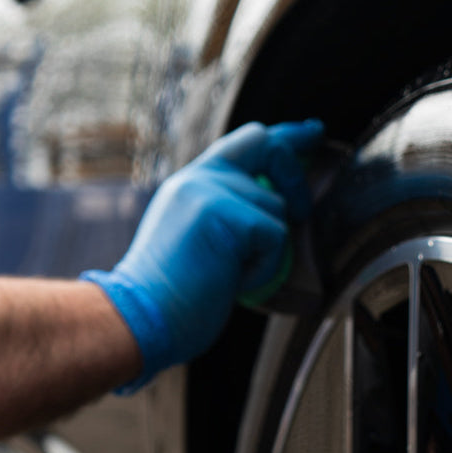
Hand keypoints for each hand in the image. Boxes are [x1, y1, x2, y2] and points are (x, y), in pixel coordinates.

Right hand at [83, 119, 323, 389]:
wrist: (138, 320)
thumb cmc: (172, 297)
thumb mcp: (200, 239)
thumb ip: (229, 214)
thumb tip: (278, 207)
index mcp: (192, 184)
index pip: (246, 143)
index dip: (286, 137)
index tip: (313, 132)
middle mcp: (199, 178)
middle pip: (267, 144)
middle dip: (295, 172)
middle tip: (303, 209)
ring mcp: (209, 191)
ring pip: (278, 209)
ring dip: (268, 252)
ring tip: (230, 275)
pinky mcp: (224, 214)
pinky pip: (276, 236)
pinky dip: (266, 267)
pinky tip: (232, 281)